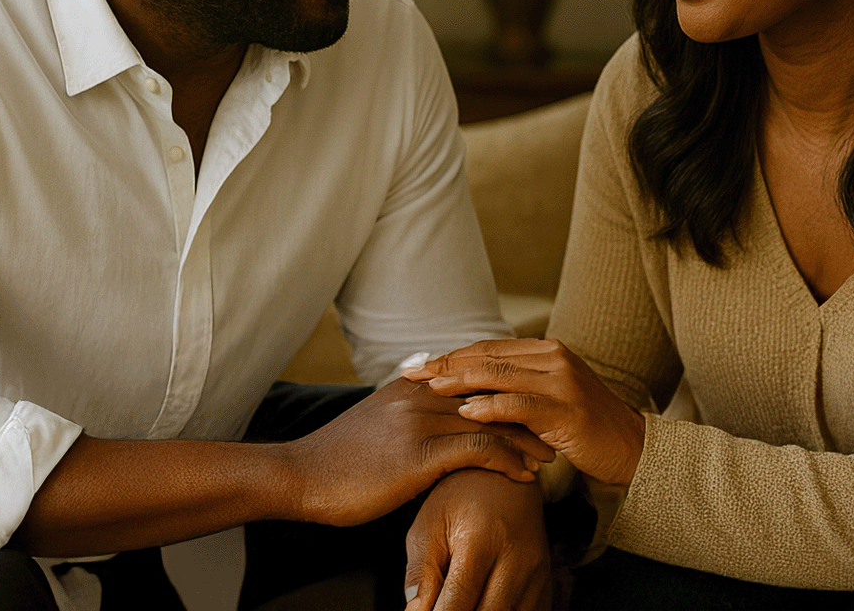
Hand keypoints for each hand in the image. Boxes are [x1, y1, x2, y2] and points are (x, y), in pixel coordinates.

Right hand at [283, 377, 556, 527]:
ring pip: (491, 420)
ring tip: (550, 455)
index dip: (507, 391)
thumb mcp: (374, 424)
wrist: (299, 476)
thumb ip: (405, 414)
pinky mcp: (418, 455)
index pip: (473, 377)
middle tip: (554, 427)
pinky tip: (525, 476)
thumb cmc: (335, 460)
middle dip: (526, 410)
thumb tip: (428, 420)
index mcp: (411, 385)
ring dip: (527, 438)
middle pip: (490, 394)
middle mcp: (419, 395)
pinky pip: (478, 451)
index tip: (532, 407)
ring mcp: (419, 422)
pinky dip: (508, 462)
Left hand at [403, 339, 645, 484]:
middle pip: (488, 356)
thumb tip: (469, 390)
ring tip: (430, 386)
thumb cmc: (586, 429)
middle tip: (411, 372)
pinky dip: (491, 406)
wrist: (632, 449)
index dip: (452, 355)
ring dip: (460, 380)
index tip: (419, 363)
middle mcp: (553, 358)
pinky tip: (466, 411)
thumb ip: (517, 388)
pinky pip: (520, 404)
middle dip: (446, 364)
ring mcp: (561, 381)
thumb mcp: (549, 400)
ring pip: (500, 374)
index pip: (489, 348)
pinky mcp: (566, 408)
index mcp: (546, 351)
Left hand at [404, 469, 549, 610]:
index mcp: (480, 542)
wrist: (505, 477)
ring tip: (461, 604)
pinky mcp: (545, 585)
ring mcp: (536, 576)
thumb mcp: (429, 525)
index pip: (457, 604)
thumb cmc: (461, 498)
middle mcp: (516, 561)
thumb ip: (421, 572)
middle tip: (442, 607)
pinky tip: (482, 605)